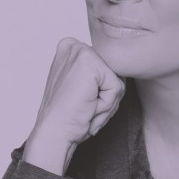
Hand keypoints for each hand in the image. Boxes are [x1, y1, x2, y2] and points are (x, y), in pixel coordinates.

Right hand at [25, 38, 125, 171]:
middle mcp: (74, 45)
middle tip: (84, 107)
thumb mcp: (85, 88)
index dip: (101, 92)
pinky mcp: (90, 65)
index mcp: (71, 48)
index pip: (107, 69)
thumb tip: (123, 67)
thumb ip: (99, 73)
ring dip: (107, 102)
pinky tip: (87, 107)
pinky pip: (116, 88)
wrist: (55, 133)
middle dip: (106, 96)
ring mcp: (81, 52)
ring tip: (85, 107)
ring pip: (118, 81)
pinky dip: (106, 104)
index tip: (80, 101)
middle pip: (115, 73)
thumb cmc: (69, 116)